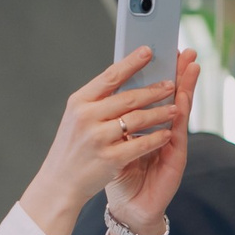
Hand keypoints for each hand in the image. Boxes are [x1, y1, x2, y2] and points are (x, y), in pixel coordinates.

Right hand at [19, 47, 185, 234]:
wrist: (59, 183)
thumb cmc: (73, 148)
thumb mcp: (78, 117)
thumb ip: (99, 100)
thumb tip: (127, 78)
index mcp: (79, 102)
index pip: (110, 76)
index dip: (132, 62)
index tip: (149, 51)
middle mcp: (86, 117)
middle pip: (128, 98)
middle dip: (154, 90)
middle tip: (172, 83)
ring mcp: (97, 138)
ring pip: (137, 120)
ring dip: (160, 113)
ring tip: (175, 109)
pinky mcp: (109, 159)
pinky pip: (140, 144)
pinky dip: (156, 138)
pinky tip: (168, 134)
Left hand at [107, 49, 199, 234]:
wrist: (128, 209)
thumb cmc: (119, 175)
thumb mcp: (114, 142)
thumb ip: (117, 120)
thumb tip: (107, 90)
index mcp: (146, 126)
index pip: (155, 94)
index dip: (160, 73)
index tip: (162, 49)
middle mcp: (163, 131)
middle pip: (172, 97)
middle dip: (178, 74)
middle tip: (184, 51)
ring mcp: (171, 145)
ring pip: (180, 111)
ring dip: (187, 88)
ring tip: (191, 67)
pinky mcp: (175, 159)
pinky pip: (178, 132)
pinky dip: (181, 115)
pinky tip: (183, 98)